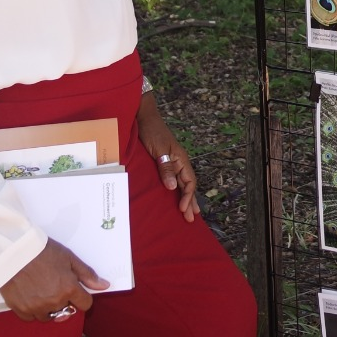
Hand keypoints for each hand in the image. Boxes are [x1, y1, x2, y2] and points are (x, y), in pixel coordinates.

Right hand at [0, 239, 107, 321]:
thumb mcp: (69, 258)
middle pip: (66, 311)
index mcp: (69, 289)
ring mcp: (36, 308)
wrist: (12, 251)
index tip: (75, 290)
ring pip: (48, 316)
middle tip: (55, 285)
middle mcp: (54, 302)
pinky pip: (31, 318)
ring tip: (42, 290)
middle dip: (64, 301)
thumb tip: (104, 286)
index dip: (82, 297)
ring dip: (48, 308)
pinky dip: (32, 310)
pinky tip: (31, 296)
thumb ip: (87, 274)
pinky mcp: (20, 310)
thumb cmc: (42, 252)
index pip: (85, 305)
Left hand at [138, 93, 198, 221]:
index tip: (183, 210)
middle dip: (191, 201)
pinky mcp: (163, 161)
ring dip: (186, 197)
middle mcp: (179, 162)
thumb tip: (173, 187)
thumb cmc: (151, 131)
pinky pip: (174, 178)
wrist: (143, 117)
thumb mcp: (158, 150)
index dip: (188, 197)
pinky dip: (177, 189)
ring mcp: (172, 161)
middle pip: (188, 184)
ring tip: (189, 210)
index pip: (189, 182)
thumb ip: (166, 168)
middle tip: (192, 218)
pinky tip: (175, 195)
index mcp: (181, 159)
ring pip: (182, 182)